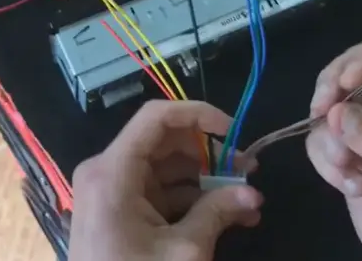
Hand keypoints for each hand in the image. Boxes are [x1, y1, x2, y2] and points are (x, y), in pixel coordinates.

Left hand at [69, 100, 262, 260]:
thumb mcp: (184, 250)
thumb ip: (219, 213)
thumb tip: (253, 194)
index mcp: (113, 171)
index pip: (156, 117)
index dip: (198, 114)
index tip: (234, 131)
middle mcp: (108, 171)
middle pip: (164, 142)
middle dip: (209, 154)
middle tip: (249, 169)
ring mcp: (113, 191)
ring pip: (166, 169)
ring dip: (207, 181)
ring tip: (247, 201)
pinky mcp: (121, 211)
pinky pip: (160, 193)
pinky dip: (192, 201)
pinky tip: (229, 217)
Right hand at [306, 30, 361, 260]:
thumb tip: (336, 116)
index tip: (346, 83)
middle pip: (355, 70)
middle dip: (333, 88)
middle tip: (320, 111)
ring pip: (333, 109)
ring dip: (330, 137)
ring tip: (349, 170)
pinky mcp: (352, 163)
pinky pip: (323, 144)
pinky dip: (326, 163)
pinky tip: (352, 188)